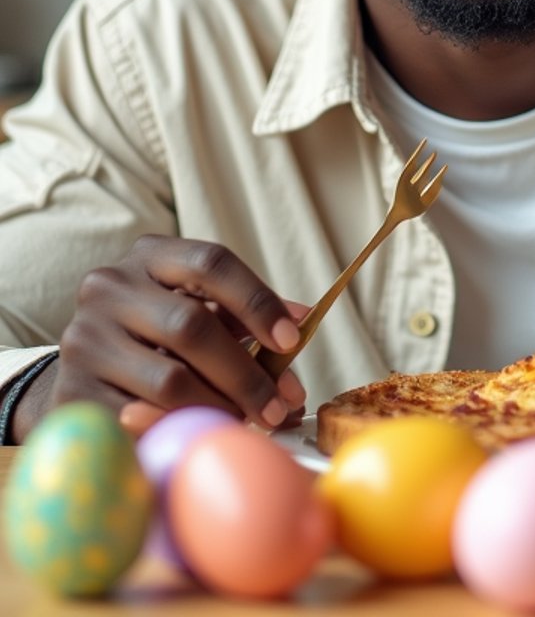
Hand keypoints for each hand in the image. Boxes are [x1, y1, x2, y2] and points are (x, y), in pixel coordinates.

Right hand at [16, 236, 307, 442]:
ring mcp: (85, 340)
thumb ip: (243, 312)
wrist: (83, 369)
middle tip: (278, 405)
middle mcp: (109, 287)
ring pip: (169, 381)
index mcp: (149, 256)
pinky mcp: (73, 393)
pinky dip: (180, 432)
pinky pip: (140, 421)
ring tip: (247, 424)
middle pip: (191, 326)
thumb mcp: (194, 306)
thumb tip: (301, 320)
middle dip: (245, 372)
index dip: (257, 300)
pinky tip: (201, 438)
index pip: (210, 261)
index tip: (292, 341)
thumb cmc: (156, 334)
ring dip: (219, 408)